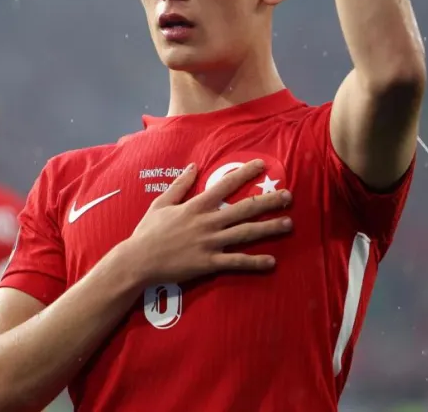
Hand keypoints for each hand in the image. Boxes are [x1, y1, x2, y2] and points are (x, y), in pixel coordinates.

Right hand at [126, 160, 292, 284]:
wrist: (138, 260)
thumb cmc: (148, 232)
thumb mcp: (161, 203)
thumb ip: (180, 185)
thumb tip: (194, 166)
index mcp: (196, 206)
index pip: (226, 184)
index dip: (245, 173)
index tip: (262, 165)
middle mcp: (208, 222)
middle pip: (244, 209)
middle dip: (268, 201)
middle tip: (289, 196)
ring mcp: (210, 243)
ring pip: (246, 233)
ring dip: (269, 228)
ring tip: (289, 224)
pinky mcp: (209, 263)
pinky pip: (236, 262)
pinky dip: (255, 262)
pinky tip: (272, 261)